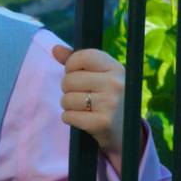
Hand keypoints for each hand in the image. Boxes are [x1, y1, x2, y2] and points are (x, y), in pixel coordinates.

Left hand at [52, 44, 125, 160]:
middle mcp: (115, 84)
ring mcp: (110, 104)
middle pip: (69, 80)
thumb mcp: (100, 76)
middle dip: (67, 89)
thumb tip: (55, 49)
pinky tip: (81, 118)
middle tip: (80, 95)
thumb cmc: (107, 98)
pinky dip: (69, 118)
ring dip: (68, 105)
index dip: (71, 65)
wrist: (124, 131)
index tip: (75, 73)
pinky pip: (68, 116)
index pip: (83, 57)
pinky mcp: (102, 123)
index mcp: (116, 68)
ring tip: (82, 107)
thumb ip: (77, 62)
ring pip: (66, 99)